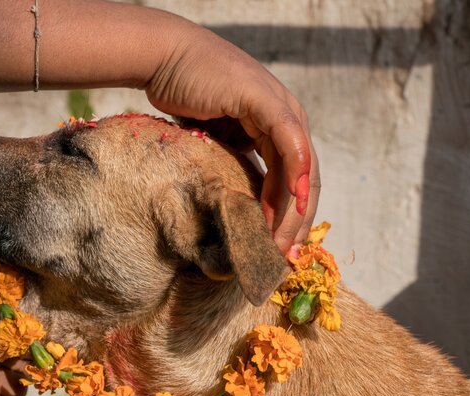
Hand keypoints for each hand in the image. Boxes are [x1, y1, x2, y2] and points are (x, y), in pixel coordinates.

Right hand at [147, 25, 319, 253]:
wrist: (164, 61)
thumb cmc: (183, 97)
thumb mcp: (213, 140)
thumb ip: (232, 164)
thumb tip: (231, 206)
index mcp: (277, 129)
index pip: (295, 180)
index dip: (292, 218)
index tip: (279, 253)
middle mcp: (287, 119)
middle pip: (305, 179)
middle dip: (297, 222)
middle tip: (285, 259)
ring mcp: (280, 108)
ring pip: (301, 166)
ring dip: (295, 208)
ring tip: (281, 243)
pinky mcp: (265, 100)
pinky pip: (288, 141)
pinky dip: (295, 172)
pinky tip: (294, 199)